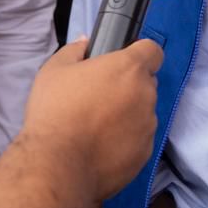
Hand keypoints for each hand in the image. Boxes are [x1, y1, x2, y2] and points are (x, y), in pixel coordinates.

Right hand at [19, 37, 162, 200]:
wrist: (58, 164)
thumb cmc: (55, 110)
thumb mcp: (54, 70)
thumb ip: (74, 51)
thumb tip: (85, 43)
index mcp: (128, 68)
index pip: (153, 51)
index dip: (140, 54)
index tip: (122, 63)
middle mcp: (146, 95)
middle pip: (146, 83)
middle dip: (129, 87)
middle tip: (100, 98)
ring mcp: (148, 126)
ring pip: (143, 113)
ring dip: (128, 115)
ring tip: (97, 128)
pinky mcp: (145, 153)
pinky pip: (139, 139)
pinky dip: (126, 140)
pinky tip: (101, 148)